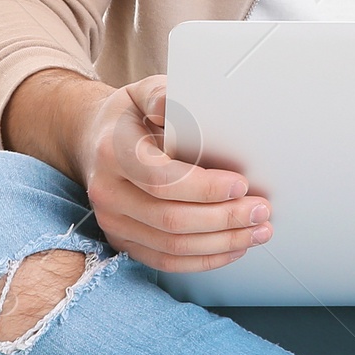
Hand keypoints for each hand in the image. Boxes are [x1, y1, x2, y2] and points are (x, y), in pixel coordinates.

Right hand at [74, 75, 273, 274]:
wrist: (93, 141)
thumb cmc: (128, 117)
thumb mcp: (141, 93)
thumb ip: (160, 96)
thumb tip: (175, 104)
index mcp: (114, 153)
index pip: (162, 180)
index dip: (205, 188)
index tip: (241, 185)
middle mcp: (108, 193)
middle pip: (171, 219)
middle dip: (223, 218)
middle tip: (261, 210)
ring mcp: (113, 222)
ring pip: (172, 246)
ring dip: (221, 242)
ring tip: (256, 231)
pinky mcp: (123, 241)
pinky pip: (165, 261)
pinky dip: (204, 259)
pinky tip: (232, 248)